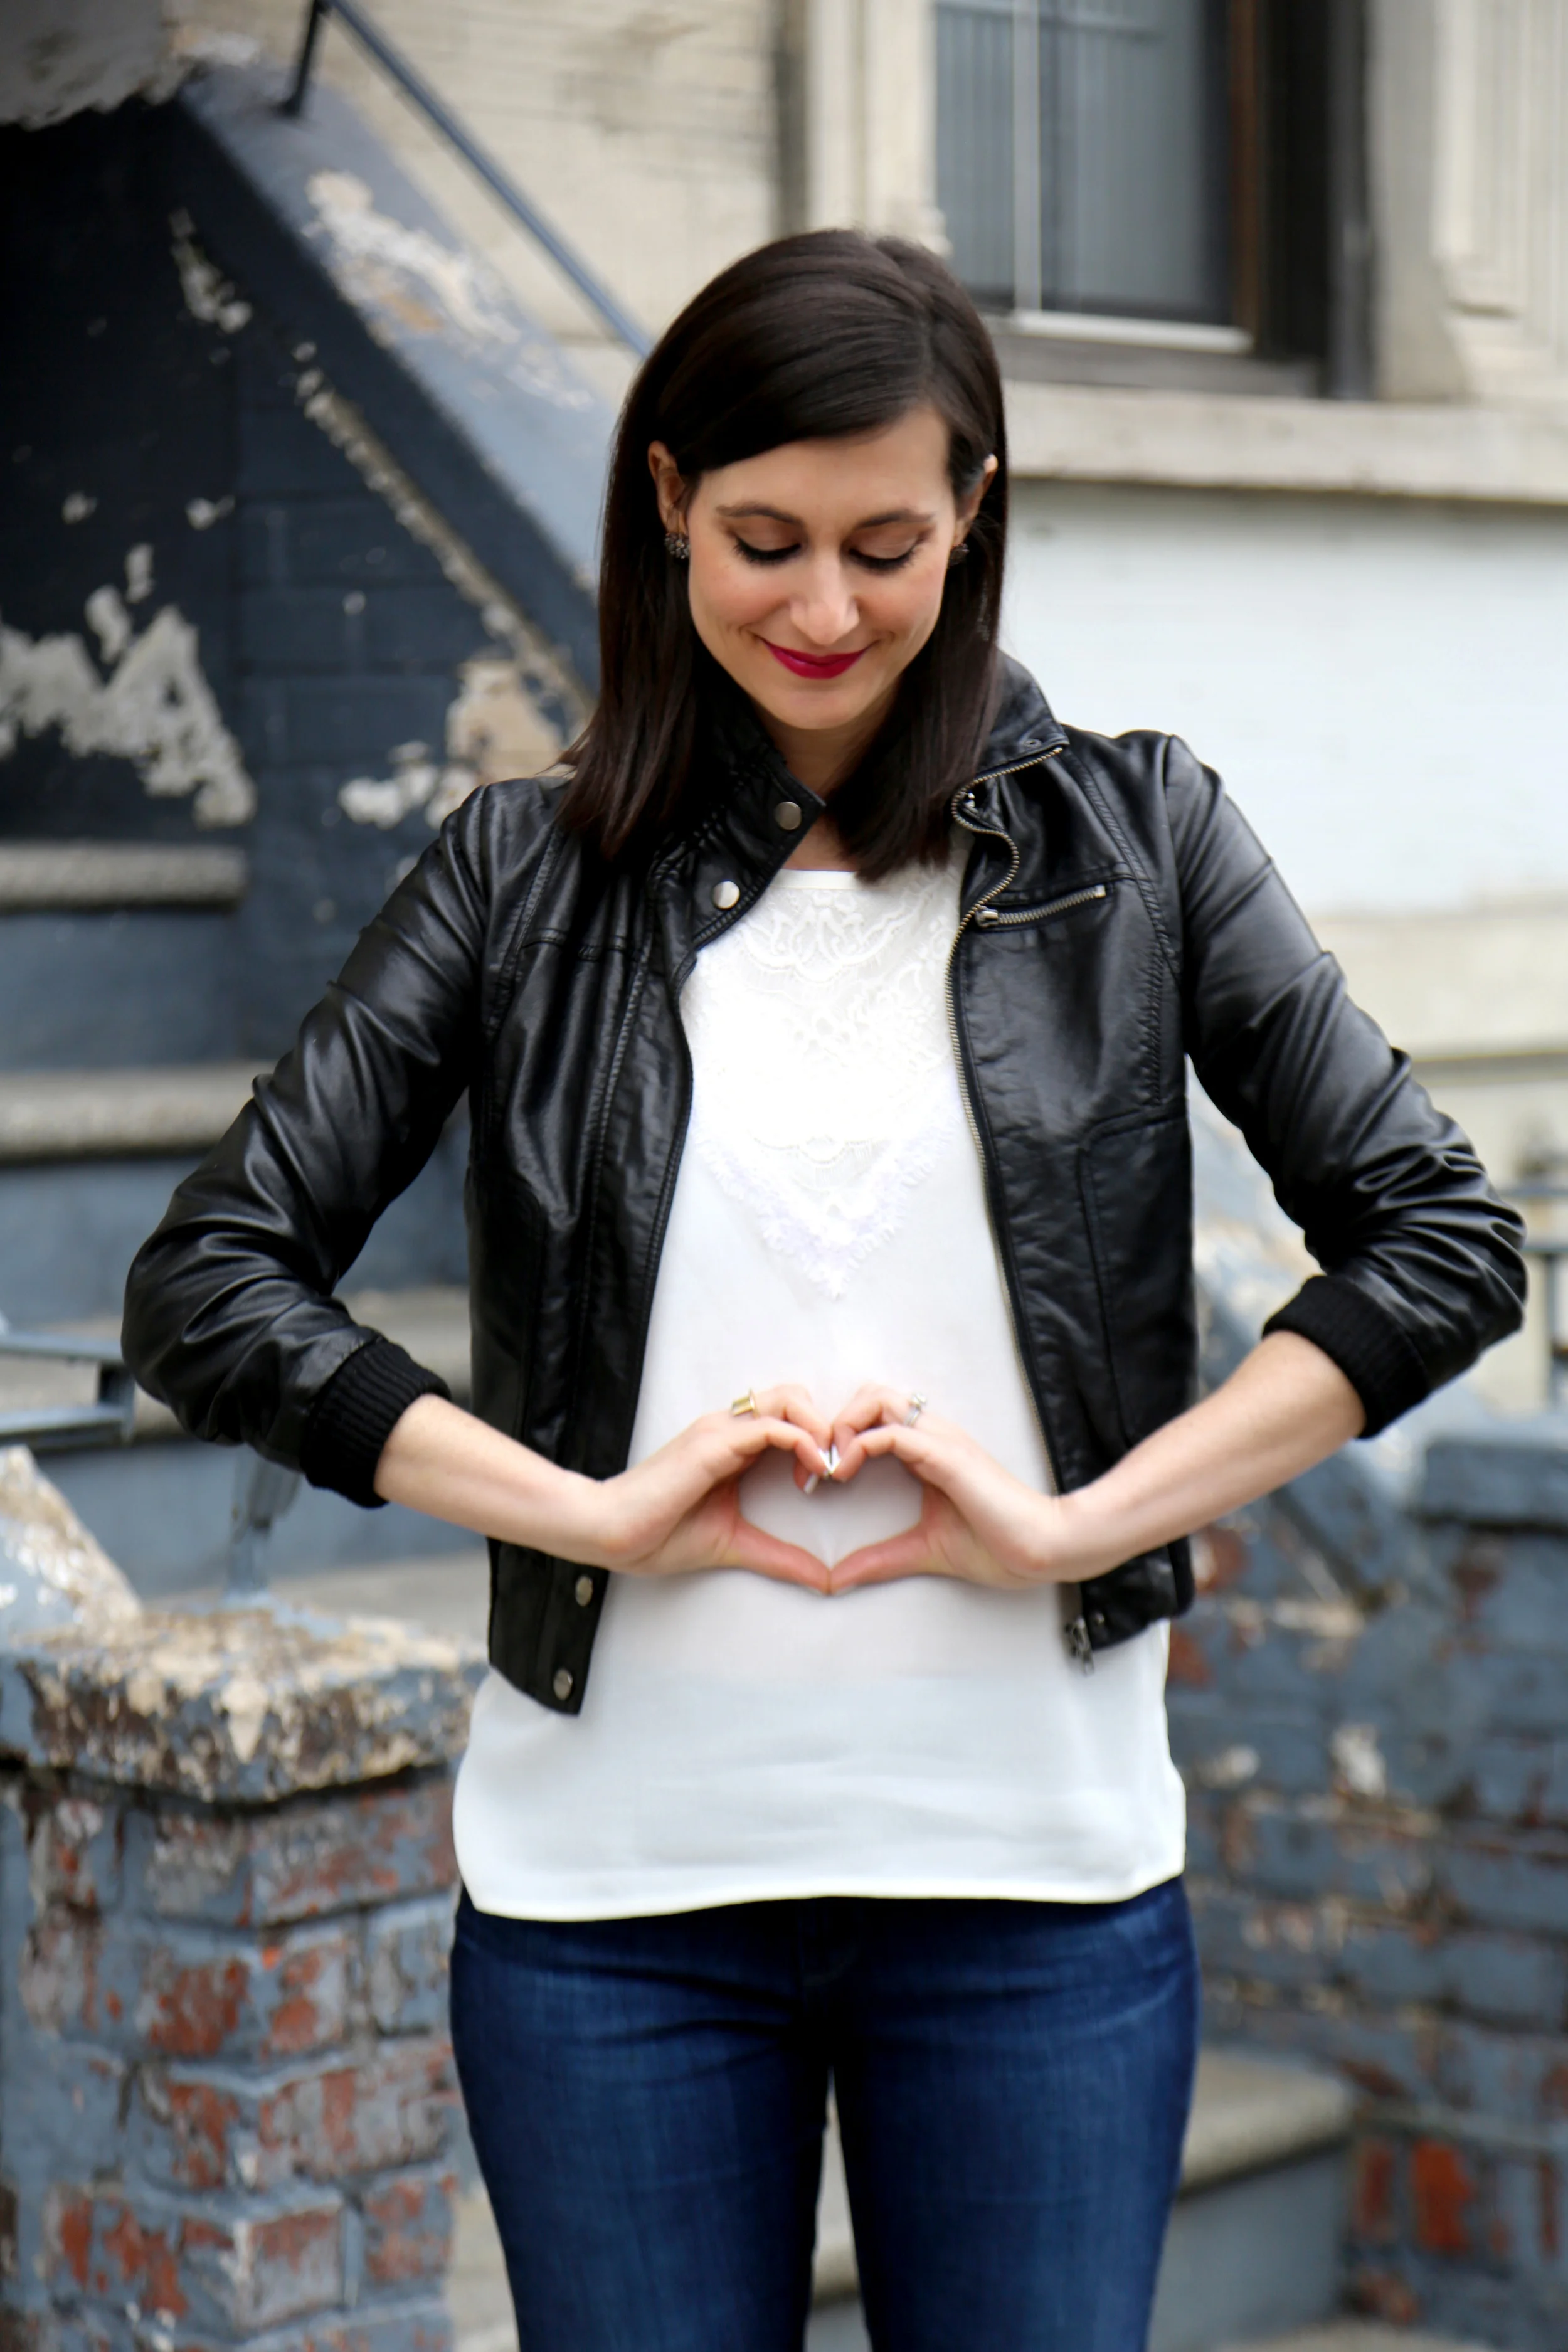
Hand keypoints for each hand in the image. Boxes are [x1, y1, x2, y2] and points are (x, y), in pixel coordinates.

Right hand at [588, 1385, 834, 1590]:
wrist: (612, 1534)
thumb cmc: (659, 1535)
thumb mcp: (735, 1544)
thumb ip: (779, 1556)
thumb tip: (823, 1578)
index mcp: (732, 1445)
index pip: (789, 1417)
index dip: (818, 1441)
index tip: (828, 1481)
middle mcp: (728, 1428)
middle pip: (795, 1397)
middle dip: (827, 1425)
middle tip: (837, 1469)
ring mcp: (720, 1431)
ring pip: (789, 1400)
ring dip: (820, 1429)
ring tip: (828, 1469)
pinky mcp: (714, 1443)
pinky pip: (772, 1426)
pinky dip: (802, 1442)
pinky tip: (814, 1471)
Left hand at [826, 1385, 1067, 1593]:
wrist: (1041, 1550)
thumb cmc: (997, 1546)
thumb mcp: (920, 1551)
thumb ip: (879, 1560)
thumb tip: (837, 1578)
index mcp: (926, 1451)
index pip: (873, 1417)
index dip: (838, 1438)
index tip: (816, 1479)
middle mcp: (931, 1436)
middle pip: (869, 1394)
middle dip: (834, 1422)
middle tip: (818, 1467)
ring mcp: (939, 1441)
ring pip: (877, 1399)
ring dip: (843, 1426)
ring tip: (832, 1467)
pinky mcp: (946, 1456)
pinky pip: (893, 1431)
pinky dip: (860, 1444)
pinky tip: (847, 1473)